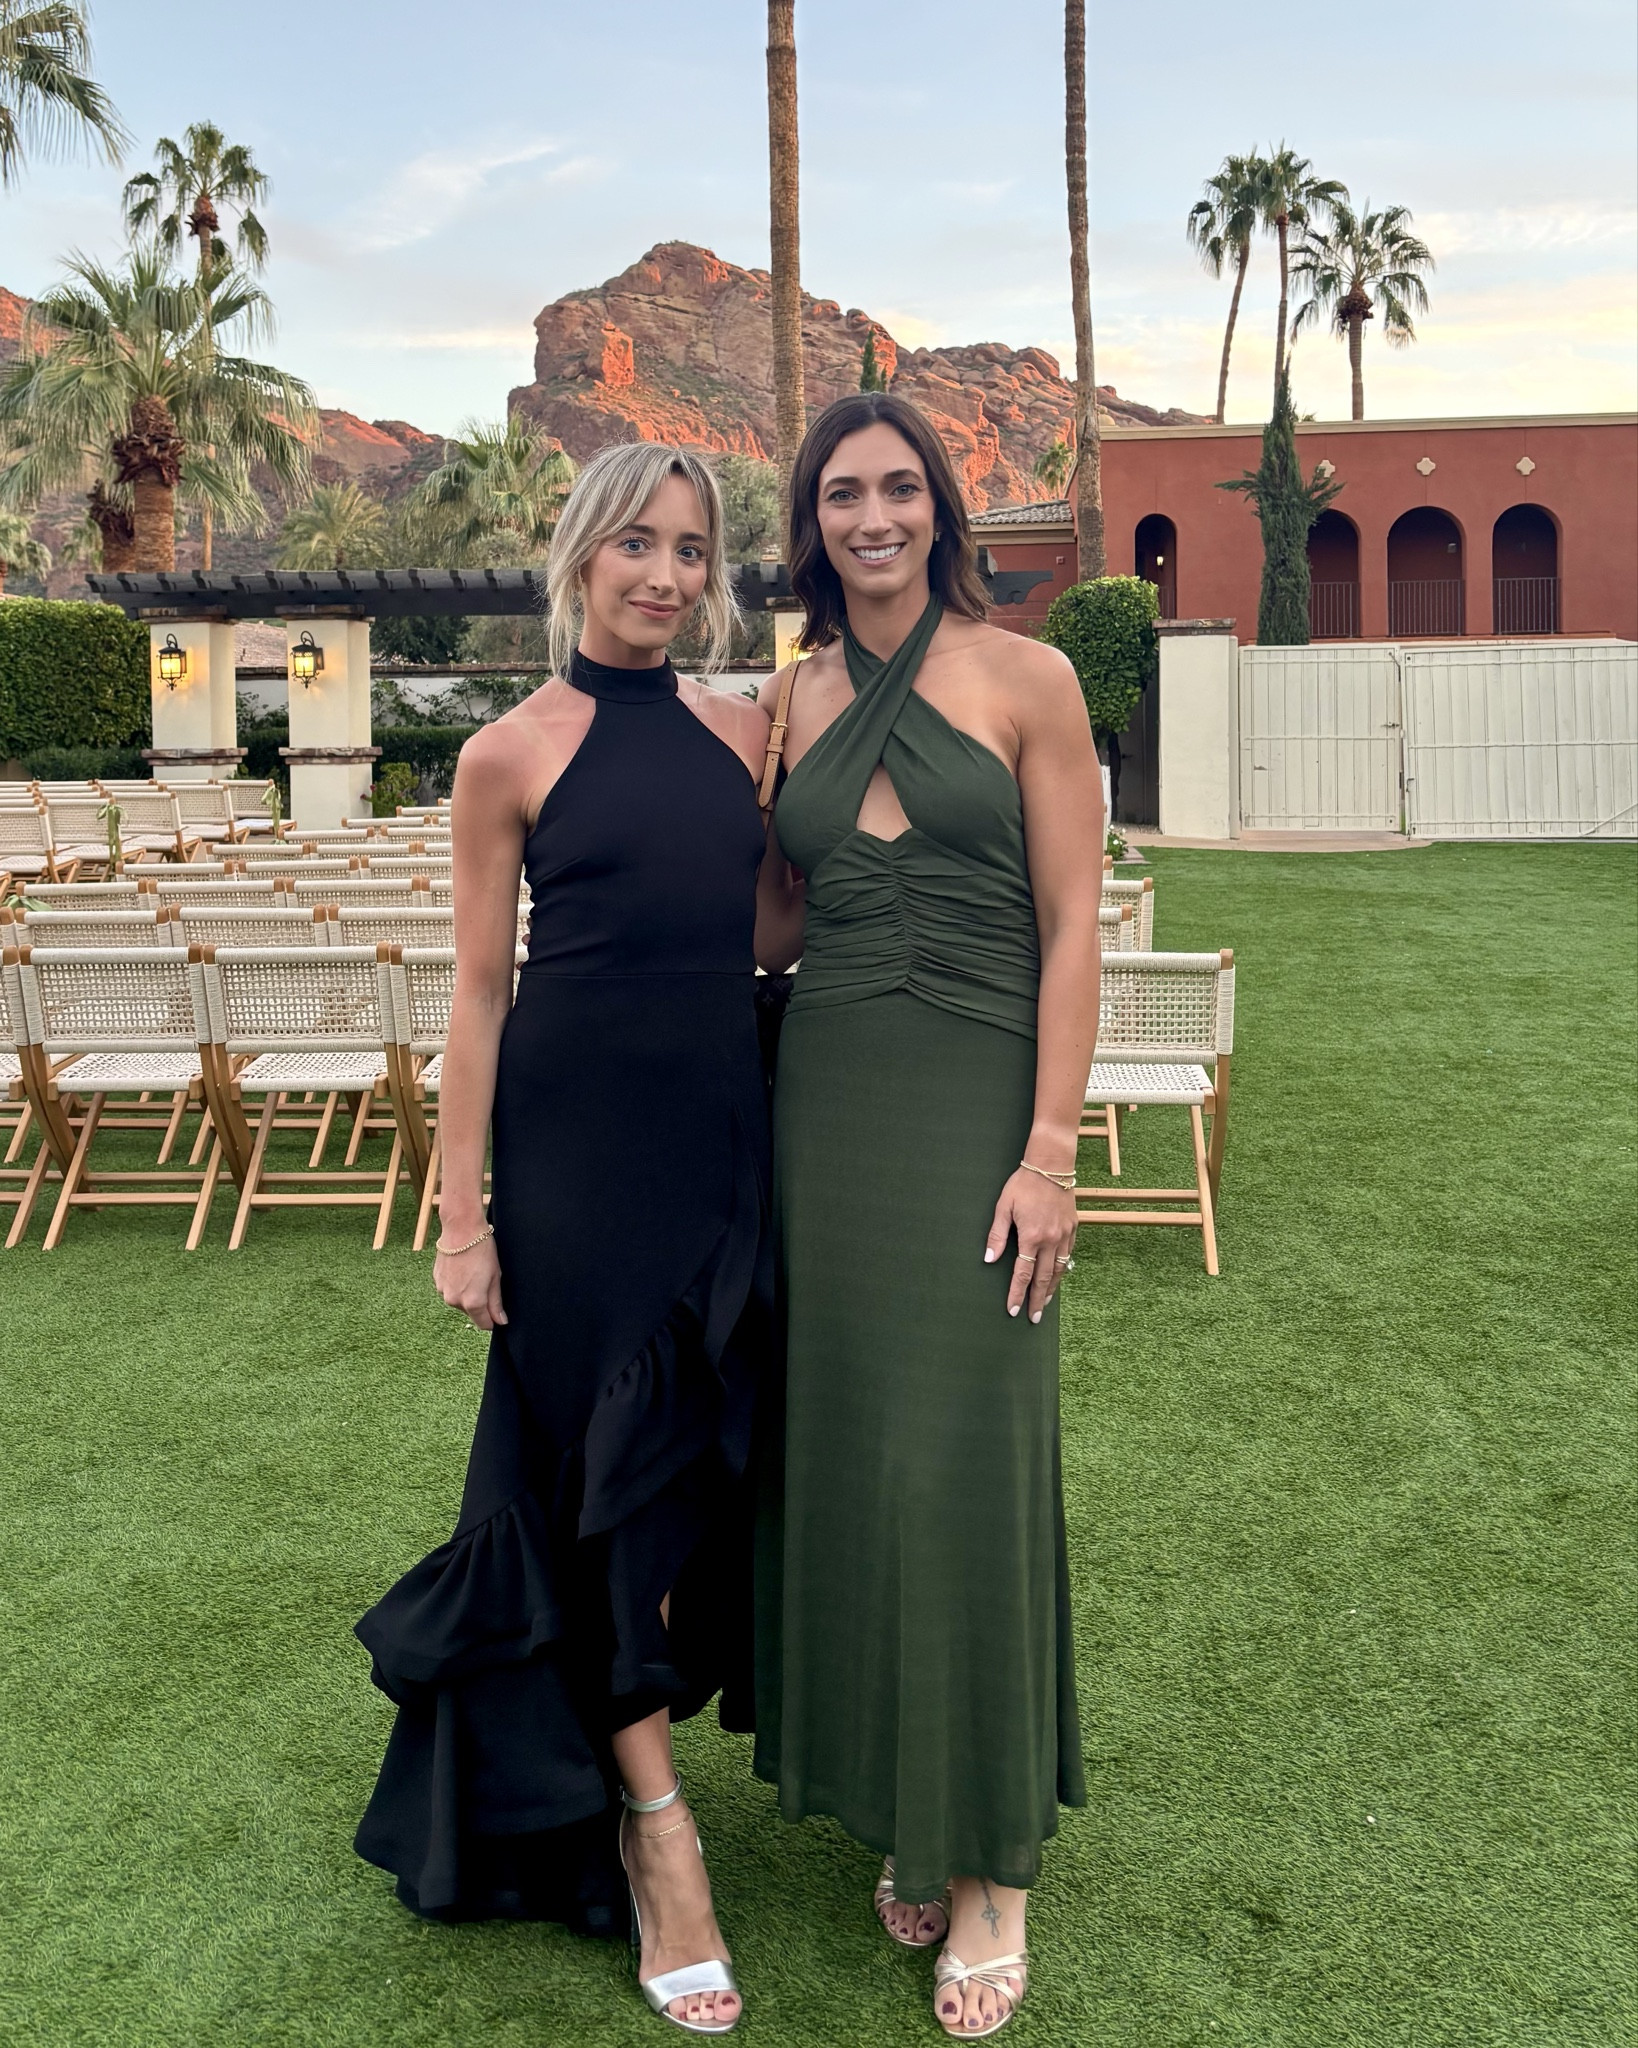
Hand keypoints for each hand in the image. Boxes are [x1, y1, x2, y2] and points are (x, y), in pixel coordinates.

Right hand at [434, 1230, 506, 1330]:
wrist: (461, 1229)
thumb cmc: (482, 1250)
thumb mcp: (495, 1277)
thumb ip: (496, 1302)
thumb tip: (501, 1321)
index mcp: (473, 1302)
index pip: (484, 1324)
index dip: (493, 1319)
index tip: (498, 1312)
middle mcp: (455, 1301)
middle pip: (472, 1312)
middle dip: (480, 1303)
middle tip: (487, 1281)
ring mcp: (443, 1291)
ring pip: (460, 1301)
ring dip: (467, 1293)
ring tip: (474, 1272)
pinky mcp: (437, 1281)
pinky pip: (450, 1290)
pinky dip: (457, 1284)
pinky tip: (463, 1268)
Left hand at [984, 1169, 1076, 1323]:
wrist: (1051, 1165)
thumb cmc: (1023, 1184)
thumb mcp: (1003, 1207)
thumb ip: (997, 1235)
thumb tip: (989, 1258)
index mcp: (1032, 1237)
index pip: (1023, 1273)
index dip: (1017, 1293)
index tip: (1013, 1309)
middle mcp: (1051, 1240)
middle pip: (1043, 1278)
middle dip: (1037, 1300)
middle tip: (1033, 1318)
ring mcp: (1065, 1235)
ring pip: (1059, 1270)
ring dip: (1051, 1289)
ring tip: (1045, 1303)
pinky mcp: (1073, 1228)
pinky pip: (1068, 1256)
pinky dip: (1062, 1270)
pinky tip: (1057, 1278)